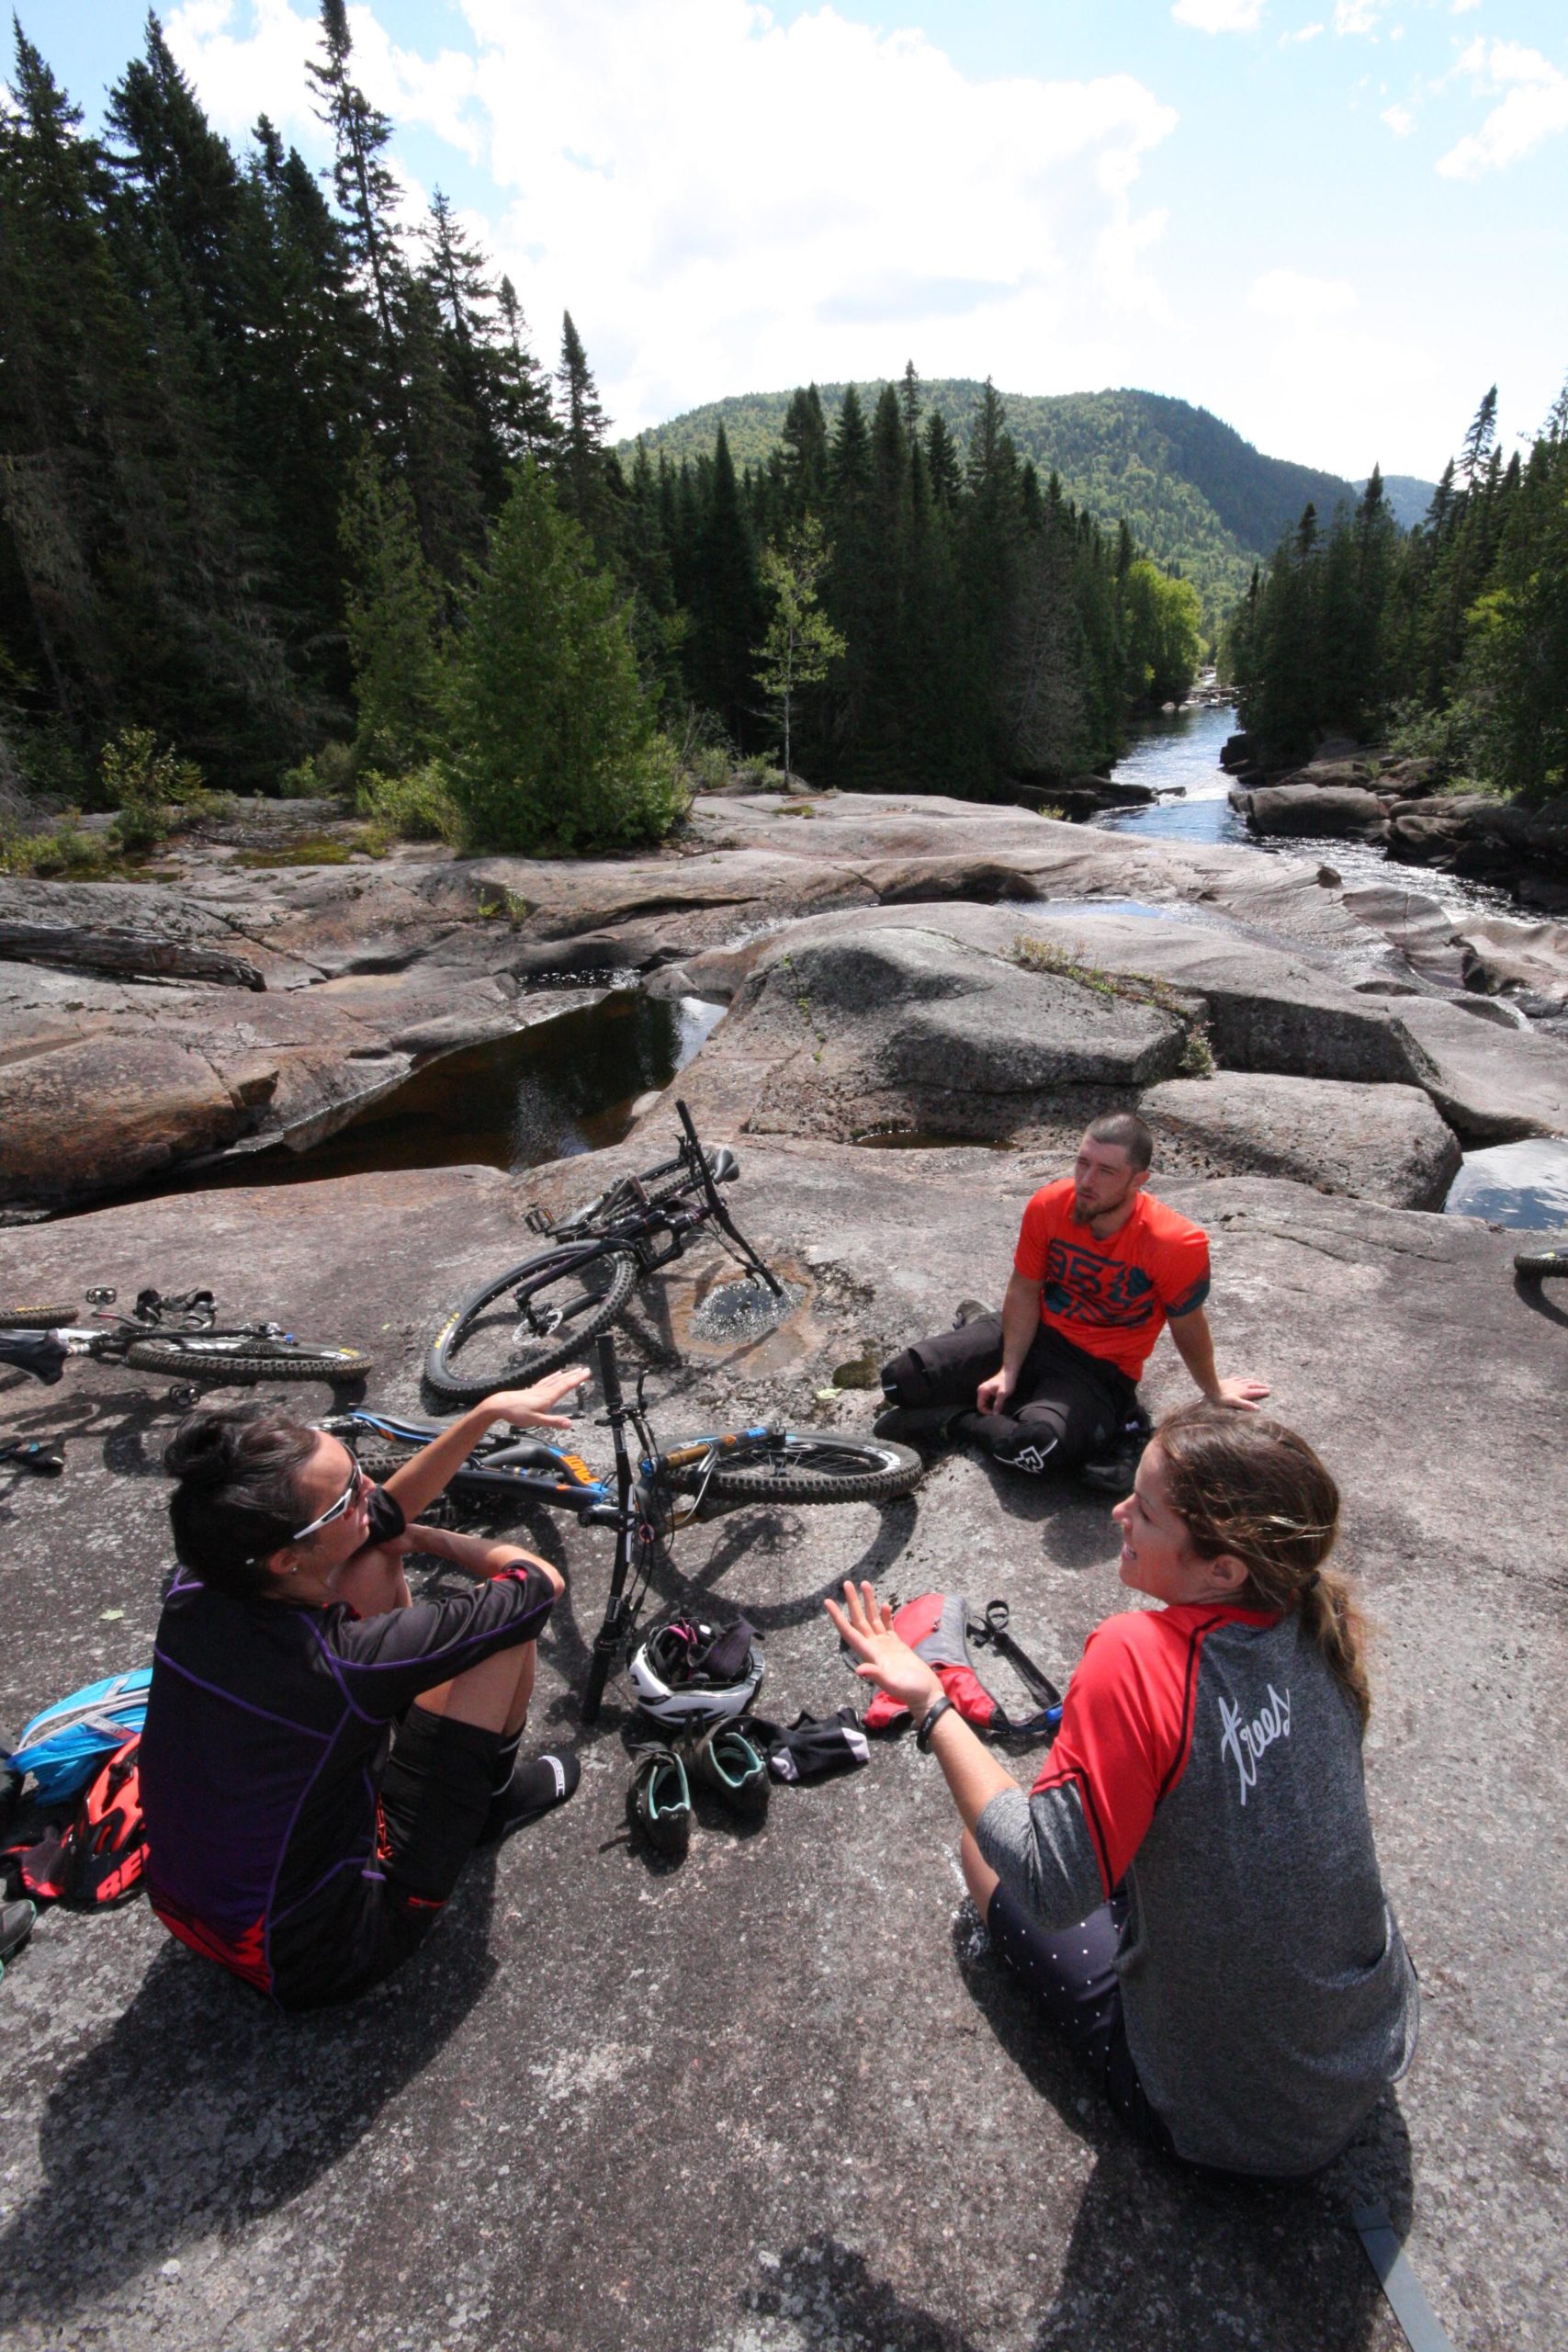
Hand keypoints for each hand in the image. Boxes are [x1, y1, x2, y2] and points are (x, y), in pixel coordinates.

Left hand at [482, 1366, 589, 1429]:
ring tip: (574, 1370)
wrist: (500, 1405)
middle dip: (575, 1375)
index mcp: (548, 1397)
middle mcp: (545, 1391)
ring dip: (566, 1374)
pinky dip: (554, 1376)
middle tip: (585, 1369)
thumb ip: (553, 1422)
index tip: (587, 1373)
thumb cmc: (517, 1413)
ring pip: (555, 1379)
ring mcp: (538, 1389)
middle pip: (562, 1381)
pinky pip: (546, 1380)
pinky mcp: (532, 1390)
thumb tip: (570, 1424)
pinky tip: (556, 1374)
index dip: (577, 1379)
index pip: (566, 1386)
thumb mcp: (536, 1420)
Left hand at [824, 1580, 943, 1716]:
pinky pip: (888, 1626)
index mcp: (870, 1654)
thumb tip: (859, 1670)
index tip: (827, 1602)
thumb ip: (877, 1675)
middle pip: (859, 1620)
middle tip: (847, 1583)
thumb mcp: (893, 1684)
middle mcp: (875, 1647)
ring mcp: (886, 1646)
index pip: (849, 1632)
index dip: (838, 1617)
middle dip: (852, 1602)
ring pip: (873, 1620)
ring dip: (868, 1603)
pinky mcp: (898, 1645)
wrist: (926, 1695)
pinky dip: (884, 1615)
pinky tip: (883, 1605)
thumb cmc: (910, 1691)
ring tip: (865, 1584)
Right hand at [975, 1368, 1012, 1416]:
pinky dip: (993, 1405)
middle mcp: (981, 1391)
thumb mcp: (1002, 1394)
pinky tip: (999, 1406)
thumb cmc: (1006, 1381)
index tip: (996, 1414)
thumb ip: (998, 1404)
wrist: (1010, 1372)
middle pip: (982, 1406)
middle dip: (989, 1411)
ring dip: (991, 1408)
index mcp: (982, 1391)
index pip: (980, 1407)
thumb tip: (995, 1414)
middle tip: (998, 1413)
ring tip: (999, 1410)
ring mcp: (985, 1391)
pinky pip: (989, 1401)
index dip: (987, 1413)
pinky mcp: (989, 1391)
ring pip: (986, 1404)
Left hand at [1210, 1375, 1269, 1410]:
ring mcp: (1235, 1383)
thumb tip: (1258, 1409)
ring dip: (1253, 1381)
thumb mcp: (1235, 1402)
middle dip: (1260, 1386)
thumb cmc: (1222, 1398)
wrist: (1211, 1387)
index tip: (1269, 1391)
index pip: (1256, 1392)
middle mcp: (1241, 1386)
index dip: (1263, 1392)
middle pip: (1253, 1385)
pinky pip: (1236, 1379)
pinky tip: (1240, 1378)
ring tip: (1256, 1382)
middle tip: (1266, 1386)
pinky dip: (1241, 1379)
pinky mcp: (1228, 1381)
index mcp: (1244, 1392)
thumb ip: (1246, 1405)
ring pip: (1246, 1381)